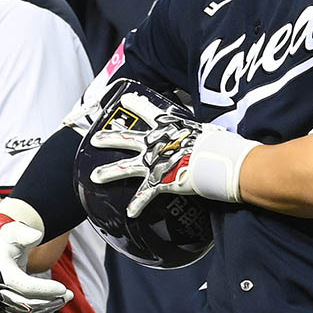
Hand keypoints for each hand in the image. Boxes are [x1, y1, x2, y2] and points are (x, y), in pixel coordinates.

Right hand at [0, 200, 72, 312]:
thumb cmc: (6, 240)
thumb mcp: (14, 231)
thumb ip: (25, 233)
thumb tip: (36, 236)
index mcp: (0, 271)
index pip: (24, 286)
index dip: (44, 289)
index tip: (62, 288)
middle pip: (26, 303)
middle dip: (50, 300)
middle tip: (69, 294)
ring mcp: (1, 298)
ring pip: (27, 311)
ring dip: (48, 306)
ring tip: (66, 297)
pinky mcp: (7, 303)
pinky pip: (25, 312)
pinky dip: (41, 309)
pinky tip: (55, 301)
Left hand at [89, 90, 256, 216]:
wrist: (218, 159)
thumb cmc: (217, 144)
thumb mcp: (207, 131)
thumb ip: (202, 133)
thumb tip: (215, 134)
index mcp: (167, 129)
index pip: (149, 112)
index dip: (136, 104)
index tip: (125, 99)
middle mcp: (155, 144)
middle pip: (127, 139)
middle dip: (109, 138)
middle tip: (94, 139)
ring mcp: (154, 162)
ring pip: (125, 167)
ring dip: (109, 172)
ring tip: (95, 176)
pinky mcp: (159, 181)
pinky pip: (144, 196)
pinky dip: (137, 205)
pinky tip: (130, 212)